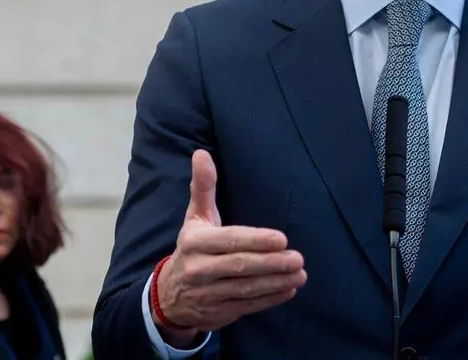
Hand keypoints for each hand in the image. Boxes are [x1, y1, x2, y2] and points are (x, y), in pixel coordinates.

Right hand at [153, 151, 305, 343]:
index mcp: (195, 243)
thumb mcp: (194, 218)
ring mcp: (208, 294)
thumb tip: (201, 154)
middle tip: (298, 258)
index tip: (281, 238)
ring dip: (275, 282)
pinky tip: (288, 289)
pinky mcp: (218, 313)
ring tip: (300, 274)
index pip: (229, 241)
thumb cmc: (191, 248)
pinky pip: (247, 306)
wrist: (168, 295)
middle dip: (271, 263)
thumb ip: (202, 187)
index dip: (256, 241)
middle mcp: (199, 269)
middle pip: (240, 266)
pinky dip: (269, 299)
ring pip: (246, 289)